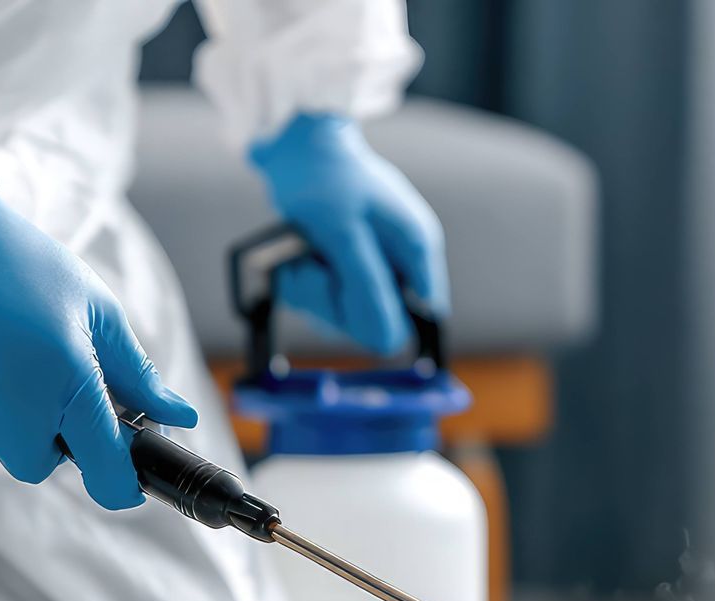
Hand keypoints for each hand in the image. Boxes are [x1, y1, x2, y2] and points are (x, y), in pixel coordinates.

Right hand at [0, 181, 197, 509]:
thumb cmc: (12, 261)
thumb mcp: (90, 305)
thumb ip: (135, 371)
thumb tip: (179, 417)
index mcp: (66, 383)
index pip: (106, 472)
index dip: (121, 483)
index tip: (125, 478)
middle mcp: (13, 412)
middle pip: (39, 464)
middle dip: (44, 433)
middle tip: (34, 375)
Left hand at [249, 114, 448, 354]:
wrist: (294, 143)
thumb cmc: (324, 178)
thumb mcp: (344, 234)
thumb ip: (368, 287)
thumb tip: (391, 342)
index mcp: (417, 248)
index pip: (420, 315)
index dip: (381, 315)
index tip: (345, 295)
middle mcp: (402, 259)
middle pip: (375, 317)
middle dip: (334, 299)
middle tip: (311, 267)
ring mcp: (375, 262)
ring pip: (345, 312)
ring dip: (312, 291)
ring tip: (299, 257)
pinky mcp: (349, 264)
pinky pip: (328, 298)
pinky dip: (304, 283)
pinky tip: (294, 260)